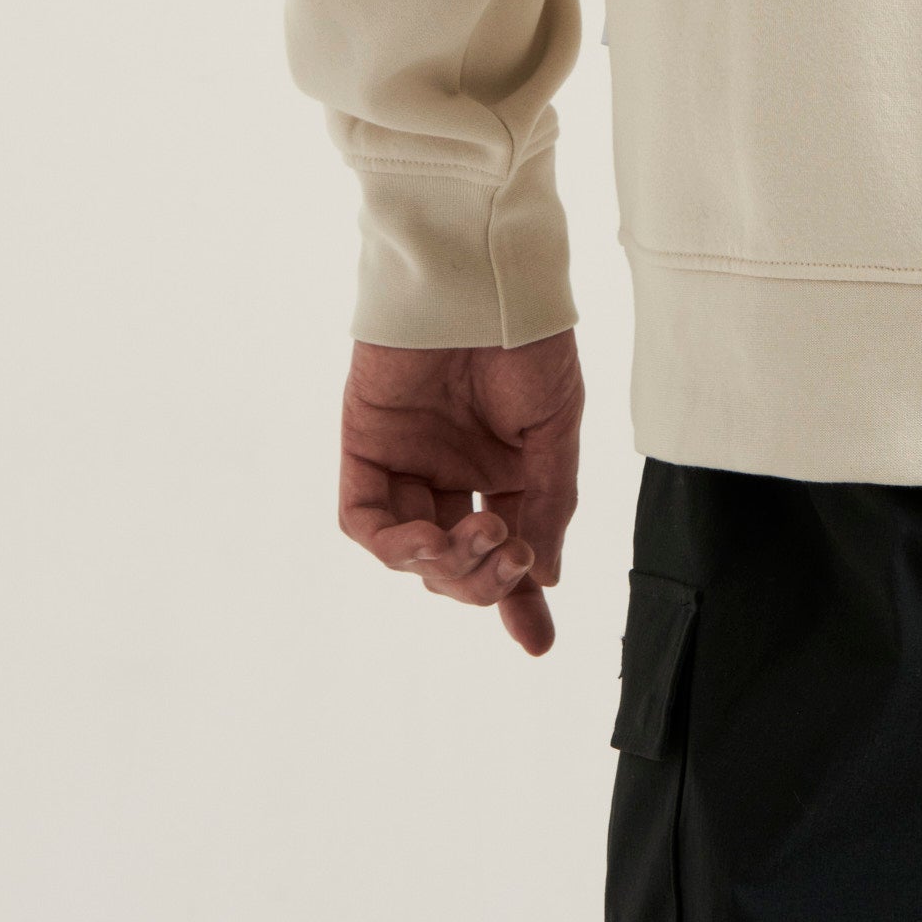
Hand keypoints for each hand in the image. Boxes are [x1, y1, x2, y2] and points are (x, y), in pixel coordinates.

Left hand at [338, 331, 583, 654]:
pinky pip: (366, 518)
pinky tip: (426, 542)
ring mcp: (408, 463)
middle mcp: (454, 473)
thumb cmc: (528, 340)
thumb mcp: (555, 428)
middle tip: (514, 564)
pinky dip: (392, 544)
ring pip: (412, 550)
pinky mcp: (365, 448)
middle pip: (458, 561)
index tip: (538, 642)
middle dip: (485, 579)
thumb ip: (548, 502)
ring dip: (444, 565)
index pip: (507, 549)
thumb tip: (542, 578)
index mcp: (505, 470)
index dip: (518, 600)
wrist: (481, 279)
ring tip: (477, 542)